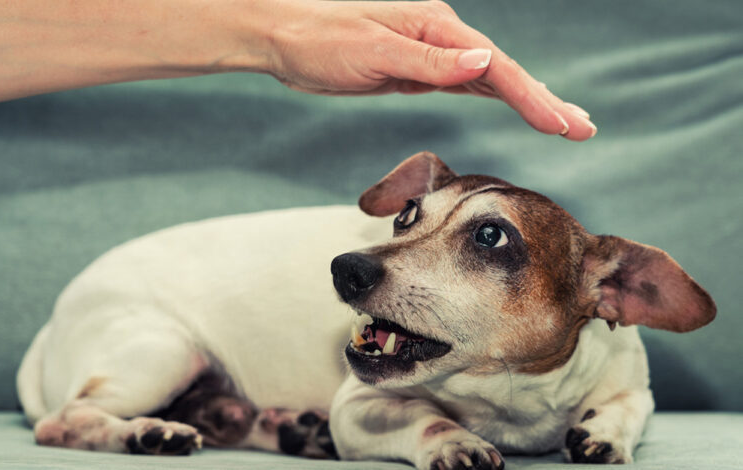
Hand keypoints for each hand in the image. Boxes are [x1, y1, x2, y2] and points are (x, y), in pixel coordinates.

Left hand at [267, 0, 595, 140]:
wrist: (282, 36)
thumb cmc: (319, 40)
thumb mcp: (374, 51)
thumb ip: (430, 61)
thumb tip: (485, 63)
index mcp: (435, 29)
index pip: (496, 68)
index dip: (533, 98)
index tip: (564, 124)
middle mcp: (439, 37)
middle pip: (503, 72)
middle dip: (543, 101)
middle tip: (583, 127)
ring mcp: (429, 52)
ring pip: (489, 78)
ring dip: (526, 99)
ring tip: (560, 120)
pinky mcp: (415, 67)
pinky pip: (464, 82)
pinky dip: (494, 94)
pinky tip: (510, 102)